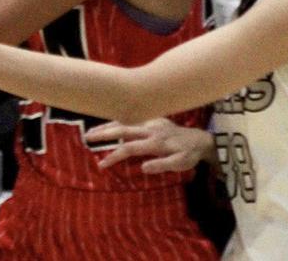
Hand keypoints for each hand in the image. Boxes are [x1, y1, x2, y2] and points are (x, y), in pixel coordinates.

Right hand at [85, 118, 214, 173]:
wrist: (200, 139)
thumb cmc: (188, 154)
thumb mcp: (180, 163)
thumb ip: (162, 165)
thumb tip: (142, 168)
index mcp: (155, 141)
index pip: (129, 147)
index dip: (114, 156)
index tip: (101, 164)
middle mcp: (151, 128)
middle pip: (123, 129)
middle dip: (104, 132)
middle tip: (87, 137)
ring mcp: (152, 122)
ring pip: (126, 121)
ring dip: (109, 125)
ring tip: (93, 130)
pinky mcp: (153, 119)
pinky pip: (133, 118)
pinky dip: (119, 120)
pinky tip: (110, 123)